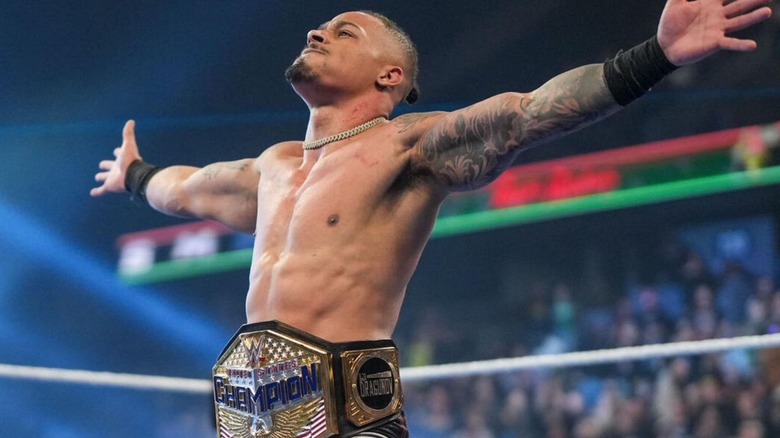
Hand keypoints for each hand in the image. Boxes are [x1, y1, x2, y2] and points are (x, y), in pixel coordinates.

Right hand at [90, 120, 142, 196]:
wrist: (133, 176)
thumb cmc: (131, 160)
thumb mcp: (128, 145)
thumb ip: (128, 134)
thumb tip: (131, 121)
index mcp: (122, 159)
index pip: (119, 154)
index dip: (118, 152)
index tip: (116, 150)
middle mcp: (117, 169)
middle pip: (110, 167)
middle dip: (107, 166)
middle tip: (102, 165)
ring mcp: (113, 178)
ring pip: (106, 178)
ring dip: (102, 178)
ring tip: (98, 178)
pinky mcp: (110, 186)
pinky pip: (102, 190)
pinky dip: (97, 192)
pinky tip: (93, 193)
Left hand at [657, 0, 772, 65]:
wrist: (664, 47)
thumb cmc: (669, 25)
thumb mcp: (674, 3)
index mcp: (710, 4)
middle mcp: (718, 16)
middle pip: (740, 5)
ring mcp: (718, 29)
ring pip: (739, 21)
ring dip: (753, 17)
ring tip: (767, 12)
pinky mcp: (714, 43)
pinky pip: (729, 43)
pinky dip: (740, 45)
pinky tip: (752, 45)